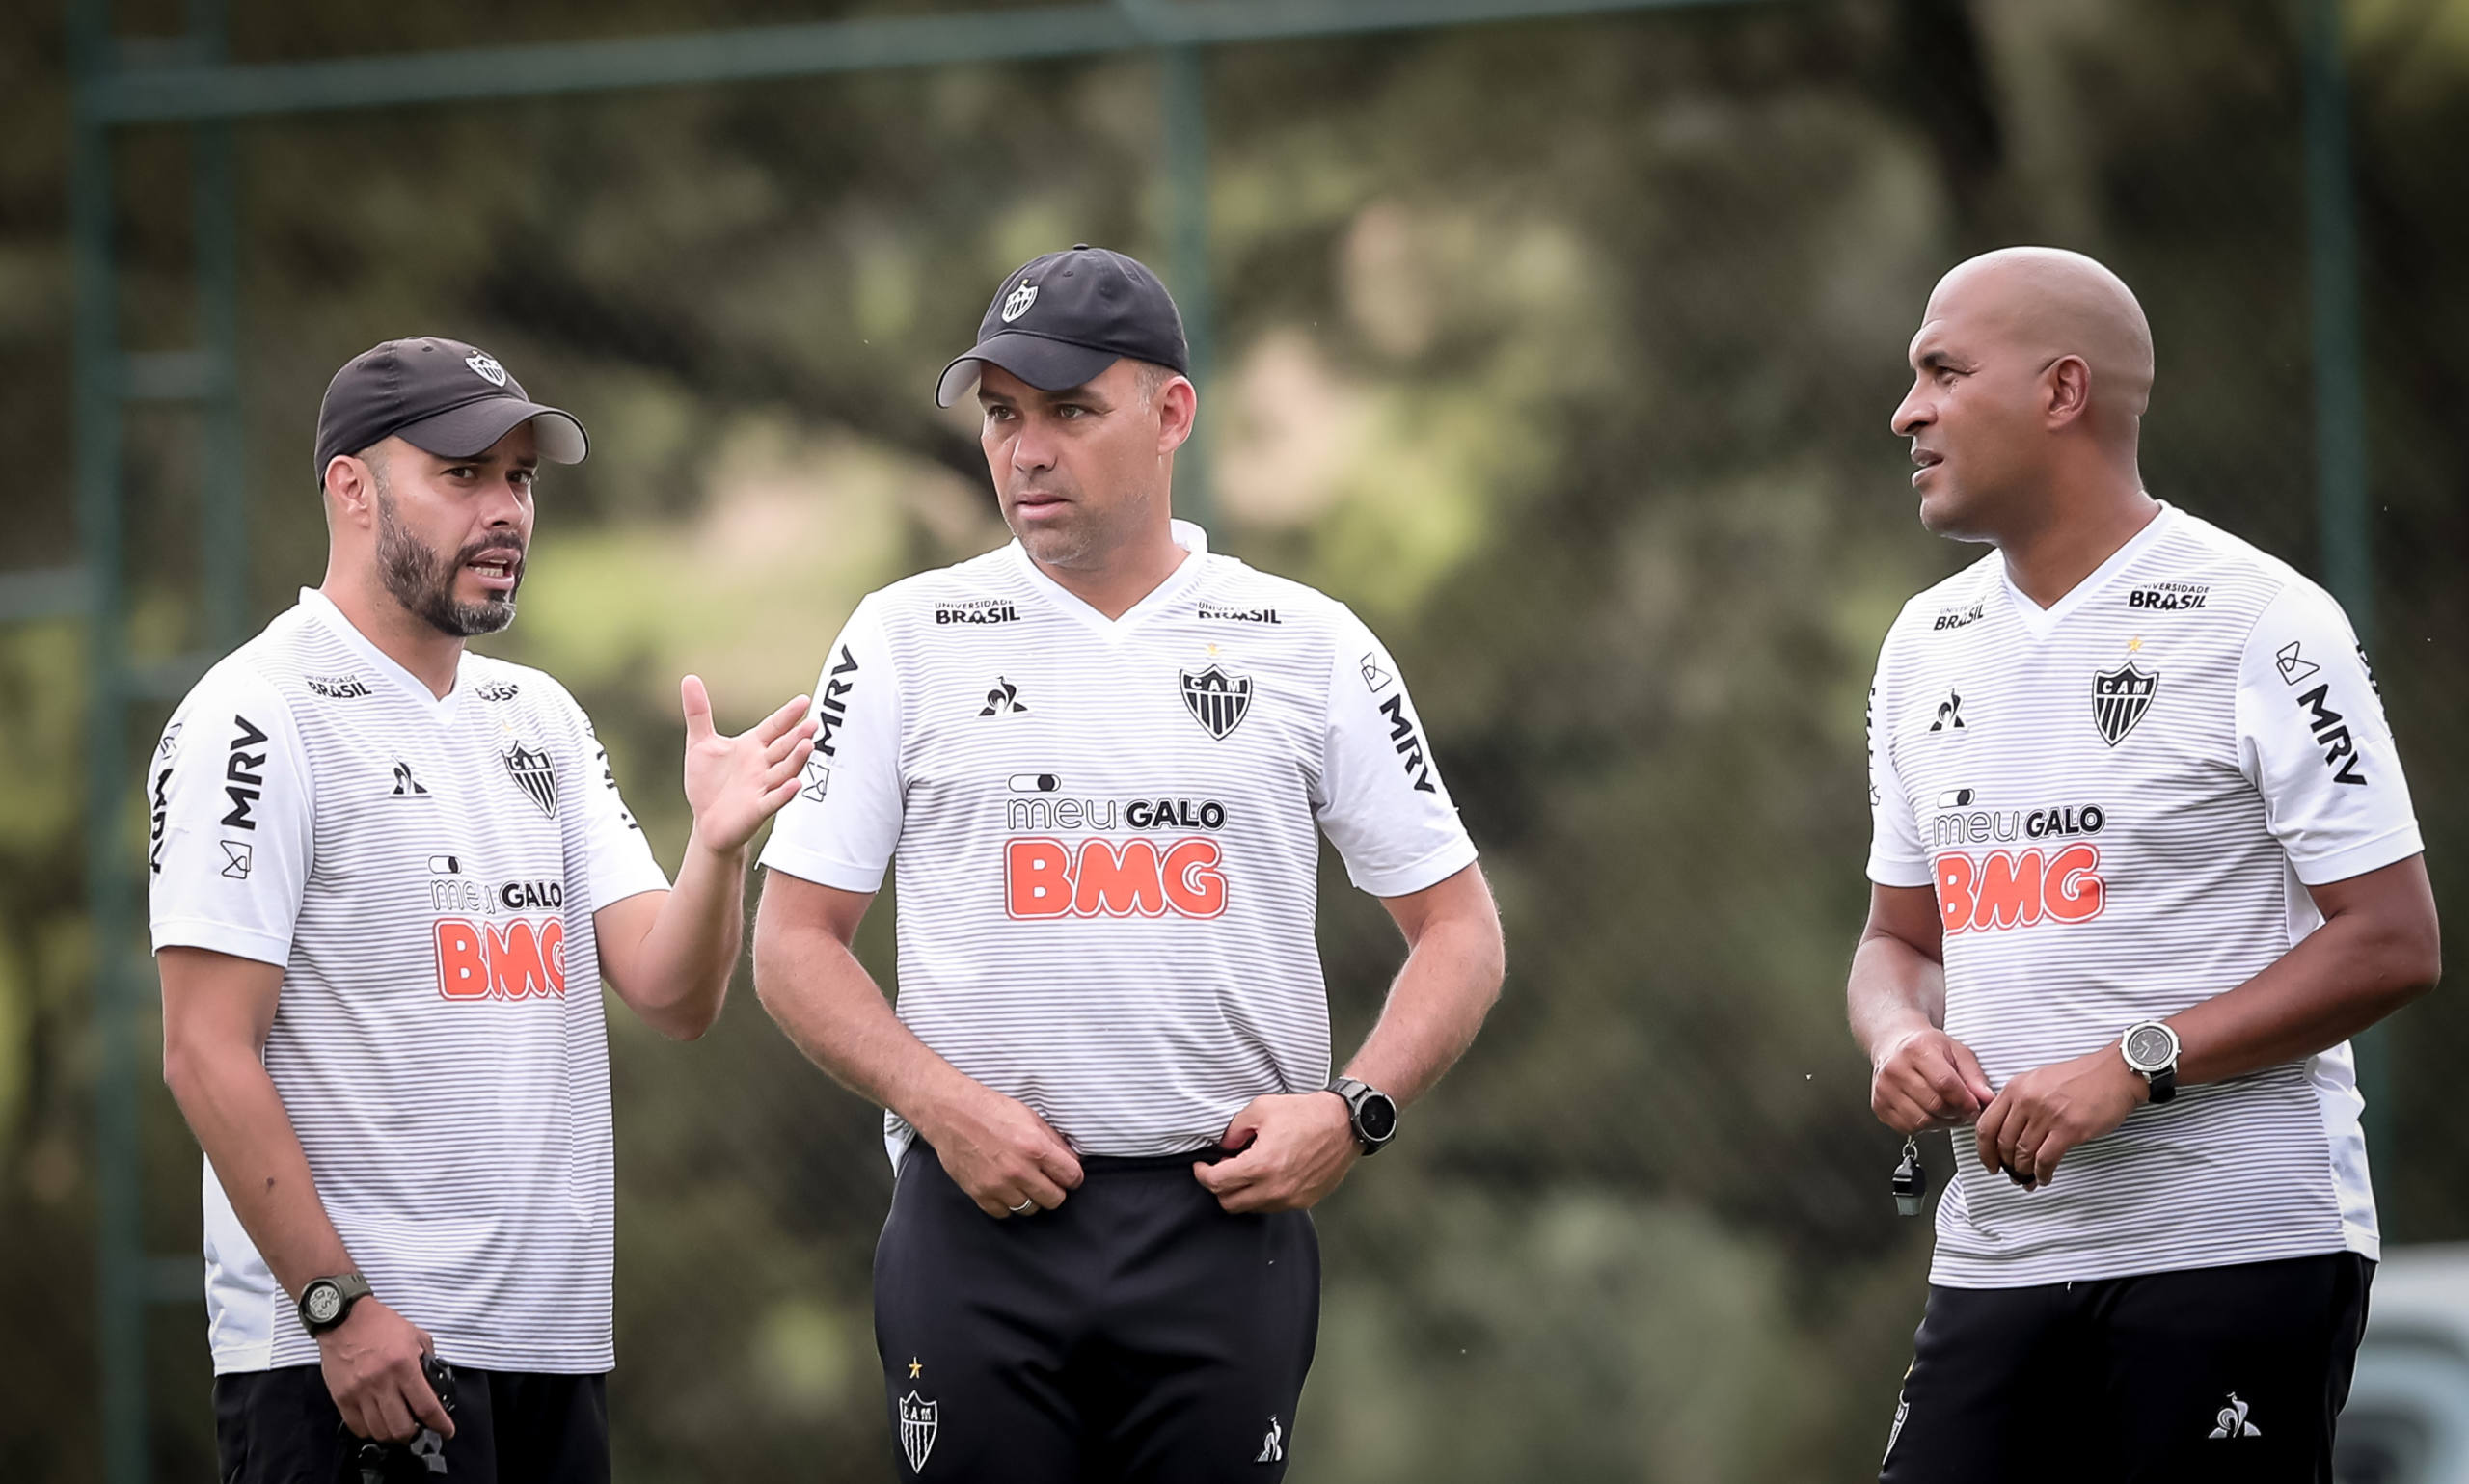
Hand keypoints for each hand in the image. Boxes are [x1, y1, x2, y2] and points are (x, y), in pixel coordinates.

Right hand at [316, 1297, 453, 1442]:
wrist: (343, 1318)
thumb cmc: (380, 1324)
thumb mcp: (415, 1335)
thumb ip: (428, 1358)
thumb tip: (434, 1381)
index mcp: (404, 1366)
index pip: (426, 1407)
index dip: (440, 1424)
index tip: (446, 1431)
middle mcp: (382, 1382)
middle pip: (401, 1428)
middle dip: (414, 1434)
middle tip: (418, 1429)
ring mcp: (359, 1392)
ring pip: (379, 1432)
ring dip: (392, 1435)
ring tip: (397, 1426)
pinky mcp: (342, 1398)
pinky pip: (357, 1427)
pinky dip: (370, 1431)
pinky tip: (377, 1422)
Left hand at [678, 677, 818, 855]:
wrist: (706, 822)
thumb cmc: (708, 783)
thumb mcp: (701, 744)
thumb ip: (698, 712)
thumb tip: (689, 678)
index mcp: (752, 747)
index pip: (774, 727)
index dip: (788, 715)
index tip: (803, 701)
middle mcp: (762, 765)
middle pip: (784, 748)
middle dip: (799, 736)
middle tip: (813, 724)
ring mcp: (762, 787)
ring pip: (784, 771)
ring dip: (796, 760)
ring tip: (808, 746)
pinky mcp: (757, 809)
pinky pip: (773, 800)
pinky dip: (784, 793)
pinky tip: (795, 784)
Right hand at [917, 1082, 1083, 1218]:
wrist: (951, 1113)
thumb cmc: (990, 1110)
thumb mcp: (1030, 1116)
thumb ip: (1054, 1141)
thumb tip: (1072, 1161)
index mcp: (1035, 1147)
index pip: (1072, 1177)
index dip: (1073, 1176)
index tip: (1067, 1174)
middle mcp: (1019, 1170)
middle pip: (1054, 1199)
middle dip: (1055, 1189)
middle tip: (1046, 1179)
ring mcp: (998, 1185)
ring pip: (1030, 1209)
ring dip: (1031, 1198)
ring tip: (1023, 1182)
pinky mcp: (979, 1194)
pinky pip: (1004, 1213)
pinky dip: (1007, 1203)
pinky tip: (1005, 1187)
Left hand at [1194, 1092, 1359, 1213]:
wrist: (1344, 1125)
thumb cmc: (1306, 1114)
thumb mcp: (1261, 1108)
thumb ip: (1235, 1129)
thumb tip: (1224, 1146)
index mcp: (1260, 1165)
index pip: (1216, 1182)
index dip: (1202, 1174)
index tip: (1201, 1167)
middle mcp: (1274, 1188)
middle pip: (1229, 1202)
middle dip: (1219, 1186)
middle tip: (1221, 1169)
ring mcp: (1290, 1199)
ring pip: (1250, 1208)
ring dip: (1241, 1193)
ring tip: (1246, 1170)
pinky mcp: (1303, 1201)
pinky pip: (1272, 1206)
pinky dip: (1262, 1195)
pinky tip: (1266, 1176)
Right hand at [1870, 1027, 1994, 1132]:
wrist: (1894, 1046)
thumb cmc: (1927, 1048)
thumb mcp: (1956, 1051)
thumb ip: (1974, 1076)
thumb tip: (1986, 1099)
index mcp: (1916, 1050)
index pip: (1945, 1083)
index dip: (1966, 1100)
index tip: (1975, 1106)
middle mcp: (1895, 1069)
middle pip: (1934, 1104)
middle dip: (1956, 1112)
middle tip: (1964, 1109)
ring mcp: (1884, 1089)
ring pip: (1922, 1120)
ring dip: (1942, 1122)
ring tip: (1948, 1111)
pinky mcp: (1879, 1105)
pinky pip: (1908, 1127)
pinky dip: (1924, 1126)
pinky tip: (1930, 1113)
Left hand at [1974, 1046, 2147, 1190]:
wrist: (2115, 1073)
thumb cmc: (2081, 1078)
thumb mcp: (2038, 1080)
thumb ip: (2019, 1101)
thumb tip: (2005, 1131)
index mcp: (2016, 1088)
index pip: (1987, 1124)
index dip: (1984, 1150)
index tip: (1990, 1163)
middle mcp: (2027, 1100)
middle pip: (2003, 1143)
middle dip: (2006, 1165)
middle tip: (2012, 1174)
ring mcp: (2047, 1115)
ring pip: (2023, 1154)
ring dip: (2023, 1172)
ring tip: (2028, 1179)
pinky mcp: (2069, 1129)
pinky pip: (2045, 1160)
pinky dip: (2042, 1173)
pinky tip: (2044, 1177)